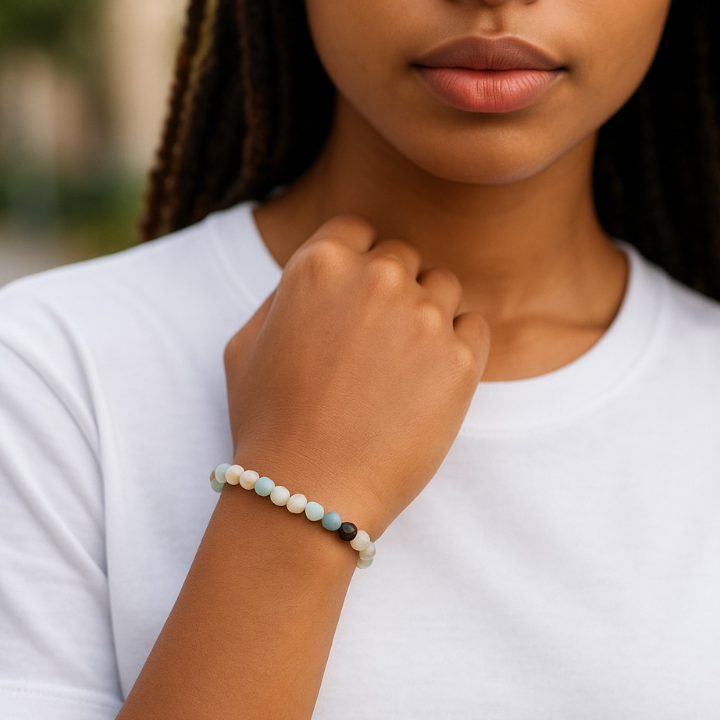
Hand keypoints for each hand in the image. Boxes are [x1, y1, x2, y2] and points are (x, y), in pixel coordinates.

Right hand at [223, 213, 489, 539]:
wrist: (309, 490)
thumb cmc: (269, 422)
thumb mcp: (245, 343)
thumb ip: (284, 293)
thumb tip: (318, 274)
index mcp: (321, 262)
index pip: (358, 229)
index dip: (358, 260)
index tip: (358, 295)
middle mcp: (378, 276)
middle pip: (404, 257)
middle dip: (394, 288)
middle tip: (378, 341)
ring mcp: (424, 315)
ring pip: (444, 287)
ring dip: (429, 313)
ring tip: (403, 365)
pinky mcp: (461, 358)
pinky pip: (473, 329)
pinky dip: (459, 346)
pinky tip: (431, 380)